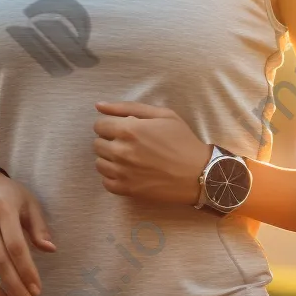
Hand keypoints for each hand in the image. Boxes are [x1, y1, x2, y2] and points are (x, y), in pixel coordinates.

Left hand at [92, 101, 212, 207]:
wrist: (198, 173)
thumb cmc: (182, 140)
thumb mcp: (161, 114)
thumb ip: (127, 107)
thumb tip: (99, 106)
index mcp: (129, 130)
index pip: (99, 125)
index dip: (110, 125)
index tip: (123, 129)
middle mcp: (121, 151)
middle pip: (97, 144)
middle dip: (110, 141)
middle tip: (129, 144)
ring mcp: (122, 173)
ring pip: (99, 163)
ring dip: (110, 159)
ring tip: (129, 158)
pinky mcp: (126, 190)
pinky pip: (105, 182)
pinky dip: (114, 177)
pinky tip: (129, 172)